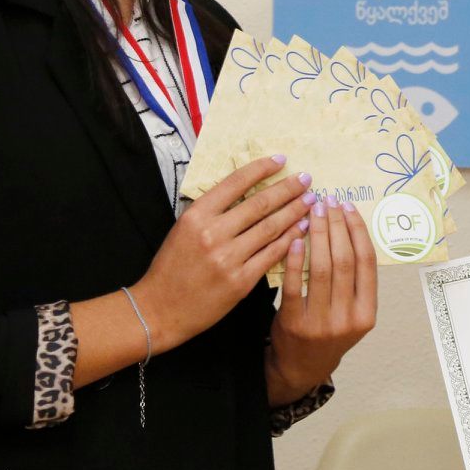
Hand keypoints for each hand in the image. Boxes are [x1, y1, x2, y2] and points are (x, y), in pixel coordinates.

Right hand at [132, 156, 313, 353]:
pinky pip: (271, 255)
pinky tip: (301, 229)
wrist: (160, 309)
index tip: (281, 160)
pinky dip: (290, 240)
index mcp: (196, 215)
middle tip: (306, 179)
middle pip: (259, 204)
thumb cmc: (171, 267)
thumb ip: (212, 211)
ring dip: (294, 212)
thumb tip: (247, 191)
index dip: (261, 169)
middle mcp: (213, 233)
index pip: (235, 182)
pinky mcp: (240, 281)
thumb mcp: (183, 229)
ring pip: (270, 228)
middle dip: (287, 189)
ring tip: (309, 201)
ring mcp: (228, 258)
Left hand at [267, 195, 377, 402]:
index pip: (367, 263)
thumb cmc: (327, 332)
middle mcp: (347, 319)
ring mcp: (321, 323)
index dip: (358, 231)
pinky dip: (295, 259)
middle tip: (327, 202)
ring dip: (317, 235)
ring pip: (322, 269)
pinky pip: (295, 284)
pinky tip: (293, 238)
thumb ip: (354, 281)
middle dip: (336, 226)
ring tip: (312, 213)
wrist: (300, 368)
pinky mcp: (294, 323)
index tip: (348, 207)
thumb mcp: (352, 313)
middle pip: (345, 261)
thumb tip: (349, 227)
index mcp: (367, 313)